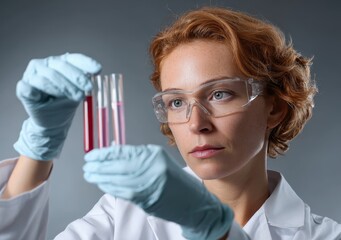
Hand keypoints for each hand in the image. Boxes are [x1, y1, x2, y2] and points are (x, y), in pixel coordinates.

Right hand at [14, 53, 100, 159]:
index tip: (98, 70)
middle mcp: (44, 65)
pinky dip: (35, 92)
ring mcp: (31, 75)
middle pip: (61, 66)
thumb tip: (95, 75)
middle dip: (77, 78)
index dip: (86, 63)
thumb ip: (84, 82)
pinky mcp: (23, 89)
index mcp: (59, 62)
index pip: (73, 59)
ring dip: (64, 87)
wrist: (53, 123)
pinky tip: (42, 98)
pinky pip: (27, 87)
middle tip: (89, 89)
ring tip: (77, 97)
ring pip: (47, 77)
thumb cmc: (65, 104)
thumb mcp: (78, 91)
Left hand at [83, 145, 232, 239]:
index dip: (105, 154)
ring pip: (118, 179)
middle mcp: (152, 167)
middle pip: (118, 165)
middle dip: (100, 165)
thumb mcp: (159, 162)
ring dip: (101, 177)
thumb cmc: (177, 182)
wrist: (195, 203)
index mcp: (154, 154)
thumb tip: (114, 157)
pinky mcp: (148, 199)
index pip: (124, 151)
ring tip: (90, 173)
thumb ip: (139, 159)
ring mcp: (150, 184)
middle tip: (87, 164)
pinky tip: (102, 184)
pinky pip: (124, 192)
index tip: (93, 155)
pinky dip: (110, 187)